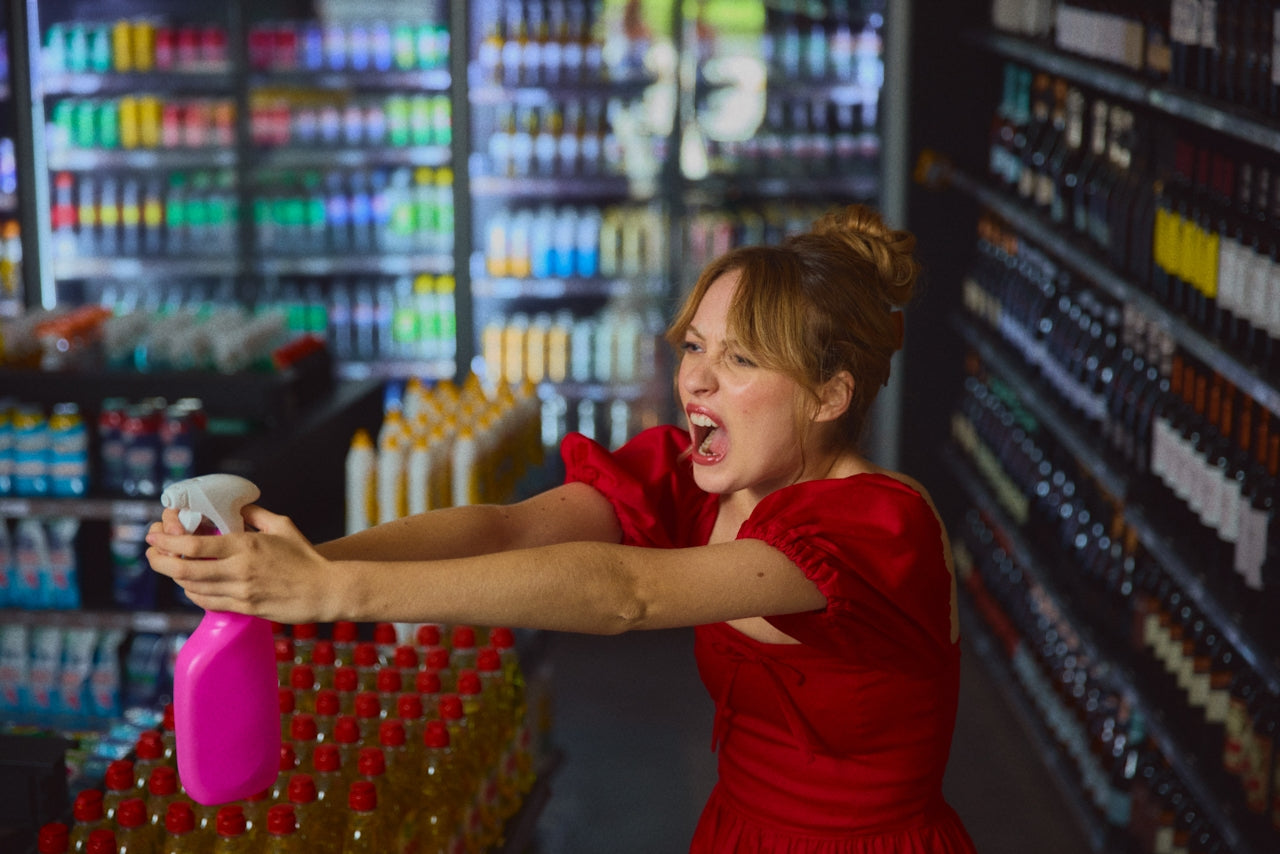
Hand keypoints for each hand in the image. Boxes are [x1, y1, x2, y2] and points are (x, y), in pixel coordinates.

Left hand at [146, 505, 336, 623]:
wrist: (325, 590)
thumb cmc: (306, 556)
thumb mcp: (282, 525)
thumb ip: (254, 514)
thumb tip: (234, 507)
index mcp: (245, 546)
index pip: (194, 546)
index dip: (167, 540)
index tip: (156, 533)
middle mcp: (238, 570)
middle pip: (183, 569)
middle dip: (158, 560)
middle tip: (150, 551)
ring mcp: (240, 592)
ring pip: (192, 587)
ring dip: (174, 575)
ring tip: (167, 564)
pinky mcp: (244, 608)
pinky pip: (208, 602)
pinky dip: (193, 592)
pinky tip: (190, 584)